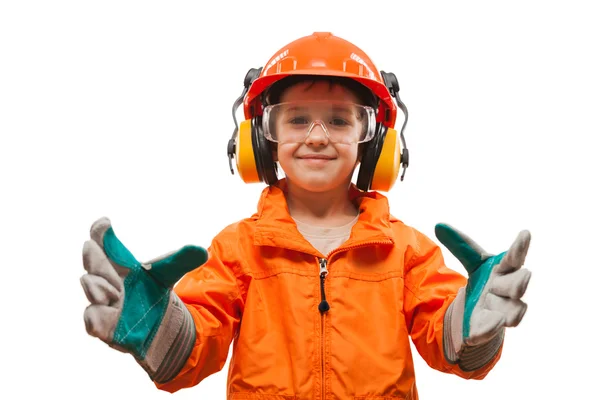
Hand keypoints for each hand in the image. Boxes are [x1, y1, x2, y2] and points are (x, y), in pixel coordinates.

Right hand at [80, 217, 207, 381]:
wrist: (160, 326)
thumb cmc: (154, 293)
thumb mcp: (169, 273)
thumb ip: (182, 261)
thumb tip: (203, 251)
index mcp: (119, 266)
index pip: (105, 246)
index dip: (100, 234)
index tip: (103, 223)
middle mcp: (108, 284)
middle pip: (96, 269)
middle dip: (93, 259)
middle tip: (89, 247)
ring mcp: (106, 308)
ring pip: (93, 298)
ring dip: (94, 288)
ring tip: (97, 283)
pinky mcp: (109, 331)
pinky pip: (94, 325)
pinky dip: (94, 320)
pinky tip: (94, 317)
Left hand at [436, 223, 531, 368]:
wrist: (483, 312)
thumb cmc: (487, 282)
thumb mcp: (474, 262)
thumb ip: (460, 245)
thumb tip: (438, 225)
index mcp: (505, 270)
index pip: (515, 257)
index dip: (520, 246)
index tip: (525, 233)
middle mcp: (509, 290)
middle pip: (517, 285)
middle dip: (519, 282)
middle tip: (523, 277)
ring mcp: (503, 310)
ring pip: (514, 312)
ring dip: (512, 312)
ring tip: (509, 316)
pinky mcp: (490, 327)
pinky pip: (490, 330)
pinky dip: (485, 331)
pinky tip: (474, 334)